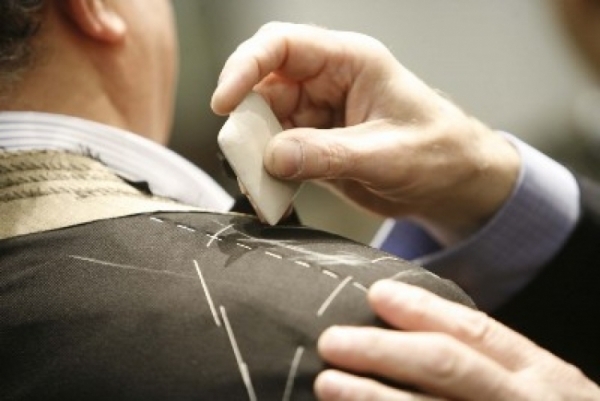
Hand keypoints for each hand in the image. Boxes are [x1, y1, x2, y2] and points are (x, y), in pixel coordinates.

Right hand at [212, 22, 519, 244]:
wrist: (454, 183)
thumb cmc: (439, 152)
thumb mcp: (387, 155)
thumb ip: (330, 155)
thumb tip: (273, 157)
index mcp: (349, 62)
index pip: (281, 46)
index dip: (245, 66)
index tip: (224, 102)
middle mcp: (327, 82)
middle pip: (264, 85)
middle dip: (246, 117)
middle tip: (240, 152)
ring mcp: (318, 115)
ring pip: (265, 122)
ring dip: (254, 149)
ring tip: (259, 179)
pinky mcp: (314, 145)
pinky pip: (277, 152)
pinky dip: (268, 171)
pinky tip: (272, 188)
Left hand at [314, 280, 599, 399]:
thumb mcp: (529, 384)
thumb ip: (482, 362)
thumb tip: (399, 324)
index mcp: (535, 372)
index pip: (473, 331)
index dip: (421, 310)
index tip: (376, 293)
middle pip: (446, 365)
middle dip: (384, 350)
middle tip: (333, 340)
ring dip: (373, 399)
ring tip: (328, 384)